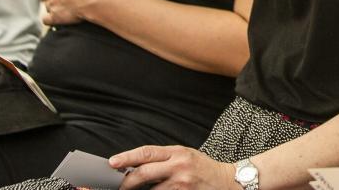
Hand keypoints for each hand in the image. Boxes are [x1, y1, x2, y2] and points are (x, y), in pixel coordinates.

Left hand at [111, 145, 234, 189]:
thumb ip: (164, 159)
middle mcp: (178, 166)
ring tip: (145, 189)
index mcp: (178, 152)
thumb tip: (137, 165)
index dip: (127, 157)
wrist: (225, 181)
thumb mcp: (185, 155)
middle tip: (120, 186)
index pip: (147, 152)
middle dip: (127, 182)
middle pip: (143, 173)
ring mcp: (180, 183)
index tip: (112, 162)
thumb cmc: (203, 168)